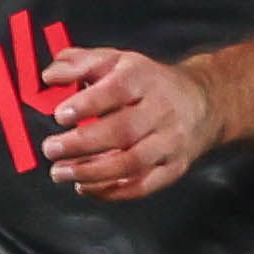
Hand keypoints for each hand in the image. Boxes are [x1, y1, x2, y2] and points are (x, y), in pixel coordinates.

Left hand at [37, 44, 222, 200]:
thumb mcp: (115, 61)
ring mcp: (169, 142)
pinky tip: (84, 186)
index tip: (60, 114)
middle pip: (123, 131)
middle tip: (50, 149)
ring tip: (60, 172)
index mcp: (144, 79)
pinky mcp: (172, 167)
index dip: (88, 104)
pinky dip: (110, 191)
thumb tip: (49, 76)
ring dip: (91, 172)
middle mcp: (161, 110)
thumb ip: (78, 64)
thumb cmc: (147, 83)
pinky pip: (142, 186)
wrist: (203, 101)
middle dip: (82, 144)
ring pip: (132, 163)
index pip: (118, 90)